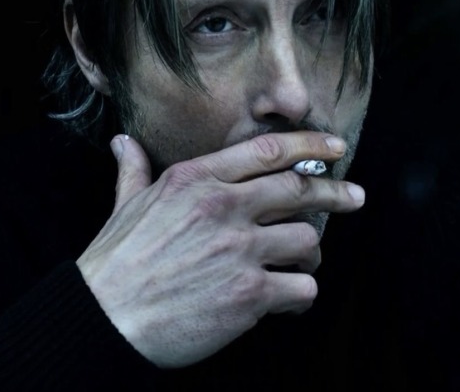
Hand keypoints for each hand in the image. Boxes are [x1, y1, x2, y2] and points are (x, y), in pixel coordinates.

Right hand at [77, 132, 364, 367]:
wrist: (104, 317)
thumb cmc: (115, 259)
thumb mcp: (125, 204)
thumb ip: (134, 169)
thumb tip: (122, 142)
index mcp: (197, 179)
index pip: (267, 151)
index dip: (309, 145)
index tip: (336, 148)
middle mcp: (224, 206)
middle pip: (300, 190)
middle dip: (336, 192)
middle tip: (355, 197)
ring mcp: (239, 249)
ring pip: (306, 240)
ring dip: (309, 252)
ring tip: (301, 260)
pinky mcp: (249, 294)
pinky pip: (302, 287)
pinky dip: (301, 292)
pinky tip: (288, 297)